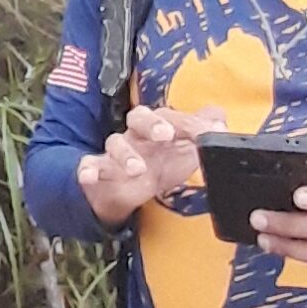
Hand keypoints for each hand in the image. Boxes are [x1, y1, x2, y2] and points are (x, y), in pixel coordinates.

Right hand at [77, 104, 227, 227]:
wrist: (126, 191)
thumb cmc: (158, 164)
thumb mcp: (185, 149)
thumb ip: (202, 132)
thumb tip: (219, 117)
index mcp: (158, 126)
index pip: (172, 116)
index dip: (189, 123)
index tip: (208, 131)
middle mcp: (136, 134)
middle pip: (138, 117)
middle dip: (152, 124)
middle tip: (166, 135)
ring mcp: (116, 153)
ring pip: (115, 143)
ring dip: (126, 155)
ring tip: (138, 169)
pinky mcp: (99, 171)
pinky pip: (88, 166)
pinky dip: (86, 170)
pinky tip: (89, 176)